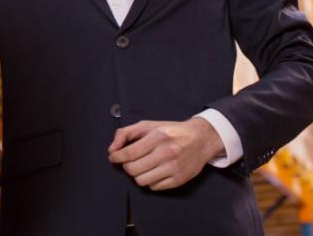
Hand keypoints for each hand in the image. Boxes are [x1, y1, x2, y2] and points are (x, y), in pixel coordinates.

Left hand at [107, 118, 225, 190]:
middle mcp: (166, 153)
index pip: (129, 153)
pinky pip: (154, 187)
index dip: (117, 157)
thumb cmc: (171, 131)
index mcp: (157, 137)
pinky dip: (150, 181)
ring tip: (142, 166)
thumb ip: (125, 133)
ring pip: (142, 181)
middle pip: (133, 170)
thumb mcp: (148, 125)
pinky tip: (154, 171)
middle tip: (129, 161)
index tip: (114, 157)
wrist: (201, 139)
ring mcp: (174, 168)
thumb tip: (112, 149)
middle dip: (126, 166)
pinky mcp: (179, 180)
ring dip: (137, 175)